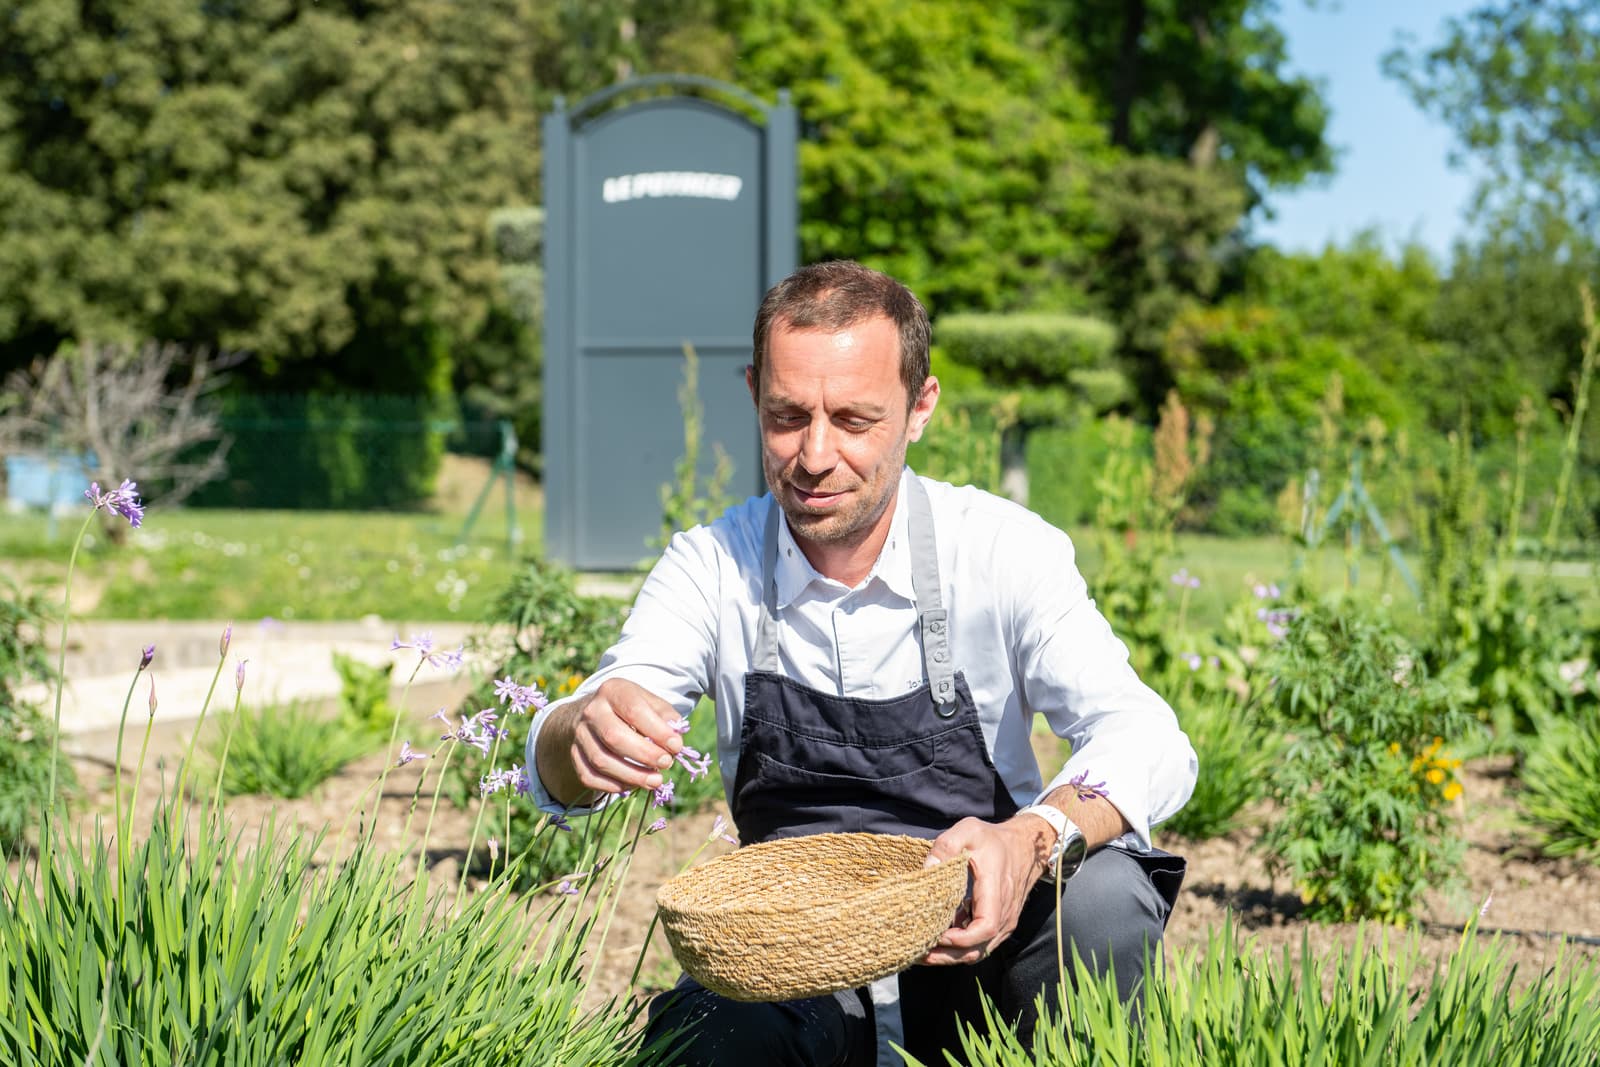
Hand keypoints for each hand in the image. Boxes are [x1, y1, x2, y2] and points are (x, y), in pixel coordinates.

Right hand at [537, 678, 684, 803]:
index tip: (676, 746)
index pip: (634, 711)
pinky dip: (612, 786)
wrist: (593, 713)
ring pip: (601, 761)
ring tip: (655, 780)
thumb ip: (665, 716)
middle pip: (614, 737)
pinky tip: (631, 785)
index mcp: (612, 691)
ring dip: (632, 775)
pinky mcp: (574, 754)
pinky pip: (589, 776)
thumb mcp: (648, 701)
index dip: (658, 731)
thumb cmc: (630, 709)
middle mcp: (591, 711)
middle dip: (644, 755)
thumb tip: (675, 739)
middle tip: (666, 764)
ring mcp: (580, 734)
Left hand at [919, 815, 1049, 965]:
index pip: (985, 927)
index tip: (937, 935)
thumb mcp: (969, 831)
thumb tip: (926, 869)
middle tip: (919, 954)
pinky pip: (980, 944)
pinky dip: (960, 947)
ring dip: (951, 955)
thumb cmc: (994, 840)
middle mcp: (1004, 914)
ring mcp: (1004, 922)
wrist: (1025, 846)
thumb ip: (946, 846)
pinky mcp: (1000, 924)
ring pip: (978, 951)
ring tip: (924, 951)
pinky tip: (940, 938)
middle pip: (977, 949)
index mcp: (996, 891)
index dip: (961, 938)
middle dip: (947, 956)